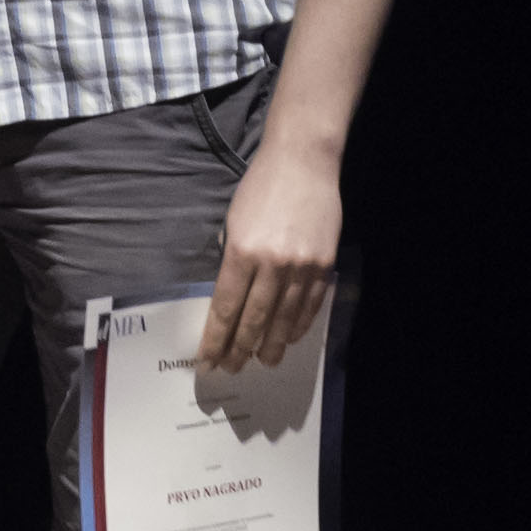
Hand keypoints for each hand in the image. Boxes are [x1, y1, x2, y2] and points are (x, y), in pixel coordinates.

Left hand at [209, 138, 341, 373]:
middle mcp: (272, 264)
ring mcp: (301, 266)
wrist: (303, 161)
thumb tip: (230, 296)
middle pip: (253, 320)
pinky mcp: (323, 264)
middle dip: (239, 349)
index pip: (225, 308)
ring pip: (283, 320)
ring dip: (271, 346)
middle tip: (231, 369)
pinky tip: (288, 338)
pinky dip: (297, 326)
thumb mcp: (233, 220)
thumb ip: (232, 259)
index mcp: (242, 252)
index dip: (215, 339)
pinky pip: (309, 306)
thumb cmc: (261, 187)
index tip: (207, 361)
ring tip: (261, 362)